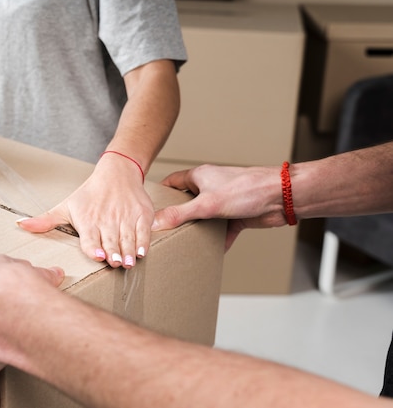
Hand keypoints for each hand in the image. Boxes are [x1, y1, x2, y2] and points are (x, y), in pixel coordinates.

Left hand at [16, 154, 152, 267]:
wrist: (117, 173)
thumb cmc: (90, 194)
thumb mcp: (66, 207)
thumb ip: (46, 220)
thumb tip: (20, 224)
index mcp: (88, 220)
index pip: (90, 238)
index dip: (94, 247)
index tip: (99, 255)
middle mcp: (106, 220)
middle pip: (110, 240)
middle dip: (113, 253)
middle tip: (116, 263)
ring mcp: (125, 217)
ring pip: (127, 238)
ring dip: (128, 251)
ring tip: (128, 263)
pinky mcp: (141, 215)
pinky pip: (143, 232)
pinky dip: (143, 242)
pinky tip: (142, 253)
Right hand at [151, 165, 286, 250]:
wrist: (280, 197)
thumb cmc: (247, 189)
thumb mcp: (206, 204)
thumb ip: (180, 214)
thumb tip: (155, 223)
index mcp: (199, 177)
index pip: (173, 182)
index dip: (161, 193)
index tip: (149, 208)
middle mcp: (210, 187)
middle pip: (187, 202)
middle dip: (178, 217)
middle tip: (164, 231)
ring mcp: (223, 202)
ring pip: (204, 218)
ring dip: (198, 230)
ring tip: (184, 243)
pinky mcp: (236, 215)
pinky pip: (222, 230)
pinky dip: (218, 241)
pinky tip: (212, 252)